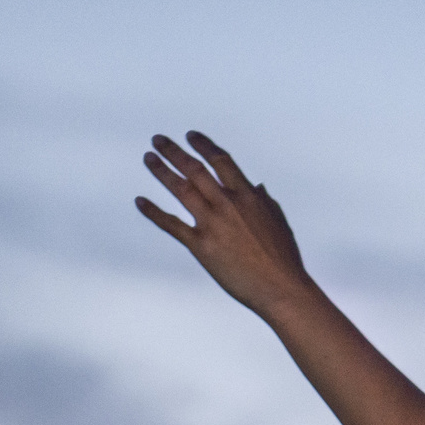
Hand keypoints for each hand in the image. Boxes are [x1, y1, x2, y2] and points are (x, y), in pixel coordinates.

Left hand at [136, 133, 313, 318]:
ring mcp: (212, 224)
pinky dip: (154, 212)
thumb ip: (265, 202)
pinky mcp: (201, 246)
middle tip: (158, 140)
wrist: (280, 289)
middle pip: (195, 169)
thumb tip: (257, 187)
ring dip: (162, 171)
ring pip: (181, 190)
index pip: (221, 161)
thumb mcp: (279, 222)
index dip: (204, 146)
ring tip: (149, 159)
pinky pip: (171, 225)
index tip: (190, 136)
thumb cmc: (284, 259)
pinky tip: (140, 201)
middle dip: (173, 152)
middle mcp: (227, 205)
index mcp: (249, 197)